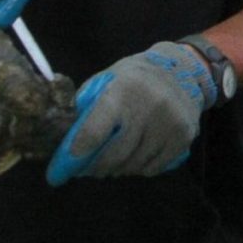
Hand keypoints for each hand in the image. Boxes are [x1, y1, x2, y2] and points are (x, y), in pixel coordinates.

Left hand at [46, 42, 217, 185]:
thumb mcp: (107, 81)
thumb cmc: (135, 78)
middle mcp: (149, 106)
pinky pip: (153, 168)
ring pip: (133, 165)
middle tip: (85, 169)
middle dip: (94, 167)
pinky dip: (139, 169)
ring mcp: (169, 123)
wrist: (182, 69)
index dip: (72, 157)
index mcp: (122, 90)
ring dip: (116, 169)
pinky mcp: (184, 136)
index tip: (58, 173)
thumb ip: (85, 108)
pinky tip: (135, 157)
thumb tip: (61, 141)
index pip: (93, 133)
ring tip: (111, 162)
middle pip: (113, 156)